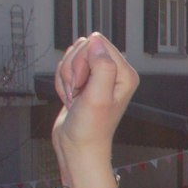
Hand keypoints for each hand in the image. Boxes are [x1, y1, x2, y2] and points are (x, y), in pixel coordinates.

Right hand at [51, 33, 138, 174]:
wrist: (77, 146)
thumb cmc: (91, 128)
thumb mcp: (98, 96)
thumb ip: (101, 66)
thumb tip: (96, 42)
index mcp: (125, 73)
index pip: (98, 43)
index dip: (83, 61)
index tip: (85, 83)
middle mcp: (113, 72)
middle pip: (82, 48)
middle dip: (73, 70)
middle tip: (79, 92)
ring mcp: (97, 76)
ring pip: (71, 58)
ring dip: (66, 78)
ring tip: (75, 97)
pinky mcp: (84, 81)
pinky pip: (65, 69)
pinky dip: (62, 83)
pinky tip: (70, 98)